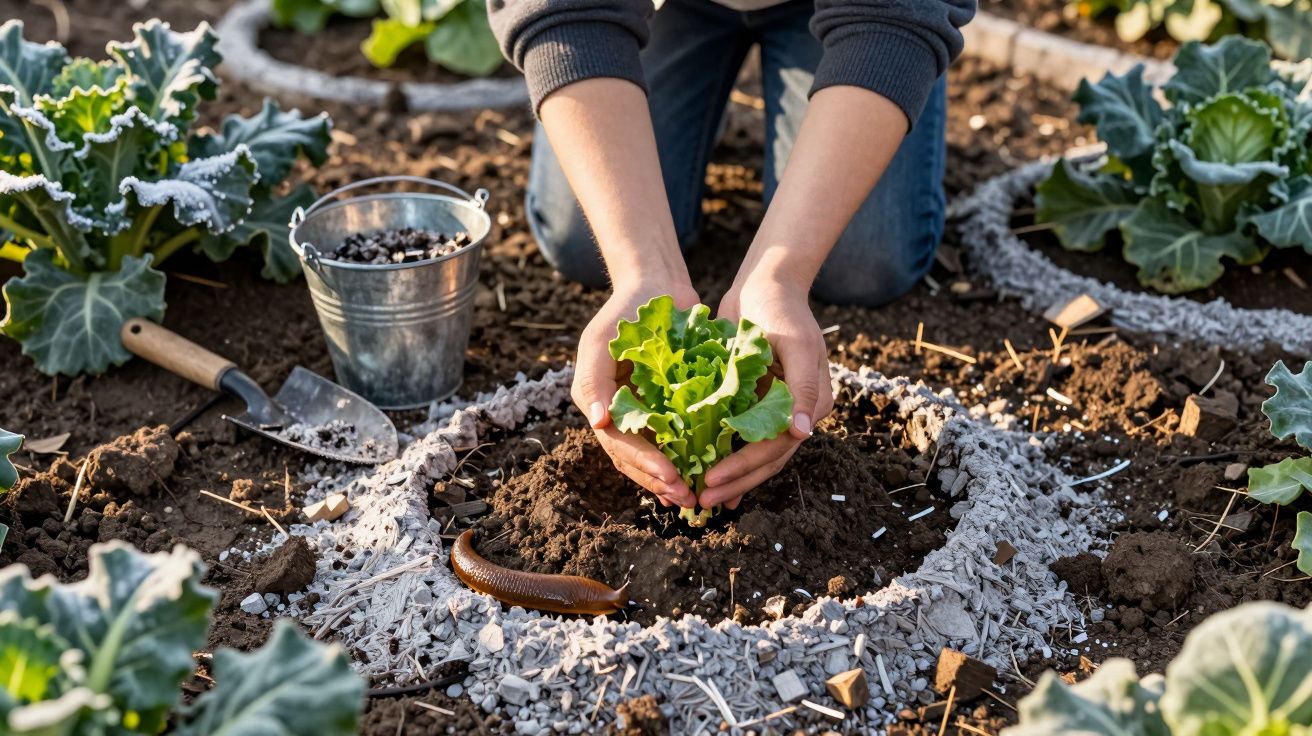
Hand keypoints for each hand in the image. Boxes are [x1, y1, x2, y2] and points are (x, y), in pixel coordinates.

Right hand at [573, 278, 699, 508]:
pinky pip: (675, 437)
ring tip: (693, 496)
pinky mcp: (668, 404)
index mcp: (598, 403)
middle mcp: (618, 412)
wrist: (656, 285)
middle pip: (634, 458)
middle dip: (659, 480)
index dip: (644, 464)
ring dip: (671, 477)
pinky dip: (686, 456)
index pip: (619, 444)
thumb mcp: (601, 340)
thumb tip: (599, 423)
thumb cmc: (625, 311)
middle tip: (686, 498)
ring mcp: (643, 410)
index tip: (671, 477)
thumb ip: (593, 380)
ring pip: (654, 454)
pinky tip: (701, 473)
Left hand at [700, 274, 833, 509]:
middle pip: (766, 459)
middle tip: (701, 502)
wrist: (764, 285)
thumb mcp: (796, 344)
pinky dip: (724, 456)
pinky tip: (706, 476)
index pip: (777, 447)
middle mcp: (796, 412)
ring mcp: (774, 409)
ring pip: (753, 454)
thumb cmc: (781, 309)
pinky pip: (739, 437)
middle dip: (734, 482)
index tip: (714, 481)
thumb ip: (803, 387)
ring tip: (702, 499)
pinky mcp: (752, 402)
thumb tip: (802, 434)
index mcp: (813, 403)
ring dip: (730, 478)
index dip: (745, 467)